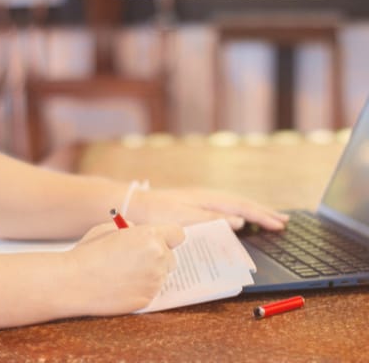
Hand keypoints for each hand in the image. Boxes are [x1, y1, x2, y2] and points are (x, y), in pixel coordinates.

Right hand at [65, 222, 184, 315]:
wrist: (74, 281)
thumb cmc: (89, 252)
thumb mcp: (109, 229)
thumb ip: (131, 229)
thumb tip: (139, 231)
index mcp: (151, 235)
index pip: (178, 234)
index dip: (169, 237)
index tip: (161, 241)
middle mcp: (158, 256)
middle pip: (172, 257)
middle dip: (160, 257)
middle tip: (140, 259)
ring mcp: (154, 279)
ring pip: (163, 275)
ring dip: (152, 273)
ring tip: (127, 273)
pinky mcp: (148, 298)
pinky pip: (153, 291)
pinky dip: (143, 289)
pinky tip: (123, 286)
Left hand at [129, 187, 288, 230]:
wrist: (136, 205)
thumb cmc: (158, 214)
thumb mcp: (185, 218)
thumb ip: (213, 219)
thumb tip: (241, 221)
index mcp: (208, 199)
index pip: (243, 207)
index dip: (263, 216)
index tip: (281, 225)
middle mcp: (209, 196)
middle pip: (243, 202)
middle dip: (264, 212)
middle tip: (285, 220)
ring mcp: (203, 198)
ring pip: (236, 203)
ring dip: (254, 210)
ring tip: (270, 217)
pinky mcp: (197, 202)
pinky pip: (226, 206)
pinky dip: (240, 211)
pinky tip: (241, 216)